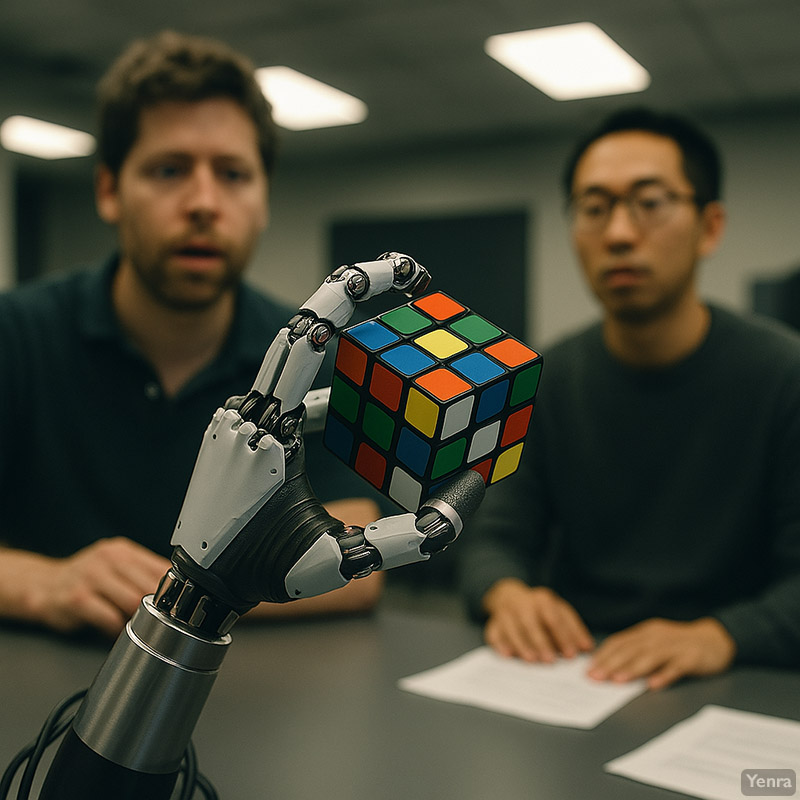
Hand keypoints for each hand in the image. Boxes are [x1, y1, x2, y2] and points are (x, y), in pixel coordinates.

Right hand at [23, 538, 169, 637]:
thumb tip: (177, 590)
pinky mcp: (77, 598)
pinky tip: (118, 632)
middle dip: (158, 607)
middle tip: (163, 622)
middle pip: (148, 585)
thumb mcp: (116, 566)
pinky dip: (118, 629)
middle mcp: (108, 559)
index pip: (160, 568)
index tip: (180, 605)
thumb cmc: (87, 579)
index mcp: (123, 551)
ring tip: (142, 628)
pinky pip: (109, 617)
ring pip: (132, 601)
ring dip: (140, 619)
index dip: (173, 589)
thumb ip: (142, 574)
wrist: (44, 586)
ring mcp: (91, 577)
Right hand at [482, 578, 593, 661]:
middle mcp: (522, 604)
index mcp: (542, 599)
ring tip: (532, 661)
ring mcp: (505, 613)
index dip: (563, 636)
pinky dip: (500, 644)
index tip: (571, 654)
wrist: (508, 596)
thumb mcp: (558, 611)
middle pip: (531, 623)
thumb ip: (573, 628)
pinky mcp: (493, 624)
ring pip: (512, 628)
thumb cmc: (539, 609)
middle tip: (550, 661)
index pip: (553, 618)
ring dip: (522, 645)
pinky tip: (507, 655)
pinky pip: (493, 633)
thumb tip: (587, 647)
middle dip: (541, 641)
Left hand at [588, 617, 736, 689]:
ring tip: (617, 680)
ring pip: (650, 657)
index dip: (603, 655)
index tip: (589, 669)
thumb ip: (636, 653)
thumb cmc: (679, 645)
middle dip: (611, 663)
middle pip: (631, 650)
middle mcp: (656, 637)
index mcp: (645, 633)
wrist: (715, 639)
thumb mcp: (655, 644)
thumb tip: (609, 667)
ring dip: (632, 669)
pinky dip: (664, 675)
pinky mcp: (691, 657)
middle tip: (596, 677)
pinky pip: (676, 667)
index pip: (619, 642)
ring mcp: (674, 646)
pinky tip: (653, 685)